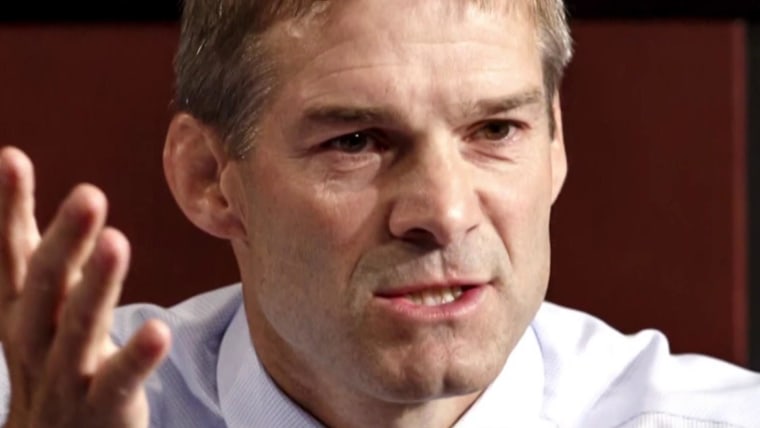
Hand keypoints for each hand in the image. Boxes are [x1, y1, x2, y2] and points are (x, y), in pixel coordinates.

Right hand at [0, 147, 169, 426]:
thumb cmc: (53, 365)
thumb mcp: (43, 312)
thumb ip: (53, 261)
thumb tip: (72, 198)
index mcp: (22, 311)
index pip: (13, 255)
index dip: (9, 208)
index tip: (12, 157)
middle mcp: (34, 339)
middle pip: (45, 285)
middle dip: (64, 239)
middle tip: (88, 193)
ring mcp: (65, 376)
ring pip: (77, 328)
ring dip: (96, 285)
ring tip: (116, 242)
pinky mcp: (100, 407)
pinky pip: (118, 380)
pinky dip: (136, 356)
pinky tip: (158, 331)